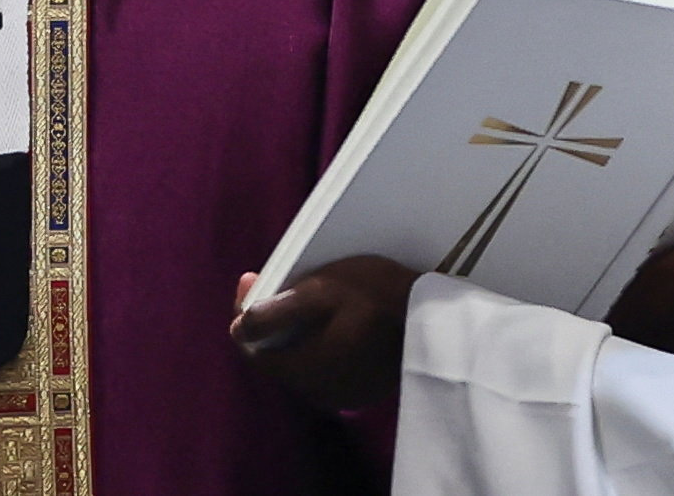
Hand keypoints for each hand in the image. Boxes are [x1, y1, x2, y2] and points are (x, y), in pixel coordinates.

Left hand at [228, 258, 416, 410]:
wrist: (436, 320)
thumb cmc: (377, 296)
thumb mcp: (322, 290)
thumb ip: (276, 311)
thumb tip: (237, 327)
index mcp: (303, 371)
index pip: (253, 350)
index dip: (245, 314)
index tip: (251, 278)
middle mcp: (317, 393)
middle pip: (276, 355)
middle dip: (270, 320)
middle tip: (276, 280)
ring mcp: (341, 396)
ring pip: (300, 362)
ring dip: (294, 331)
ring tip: (303, 295)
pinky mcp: (361, 391)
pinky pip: (324, 368)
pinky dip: (318, 343)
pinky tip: (329, 318)